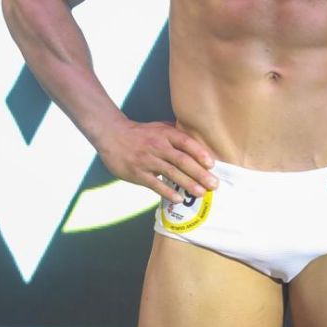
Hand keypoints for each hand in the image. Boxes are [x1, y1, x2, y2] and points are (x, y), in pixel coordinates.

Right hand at [95, 119, 219, 203]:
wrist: (112, 135)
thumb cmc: (140, 133)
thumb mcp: (159, 127)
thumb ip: (176, 134)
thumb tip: (199, 143)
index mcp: (165, 134)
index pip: (186, 143)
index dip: (200, 153)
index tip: (212, 164)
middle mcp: (157, 146)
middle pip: (182, 160)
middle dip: (199, 173)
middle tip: (213, 184)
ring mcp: (147, 160)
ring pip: (171, 173)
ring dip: (187, 184)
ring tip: (200, 193)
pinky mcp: (137, 173)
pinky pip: (155, 184)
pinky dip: (167, 192)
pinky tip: (179, 199)